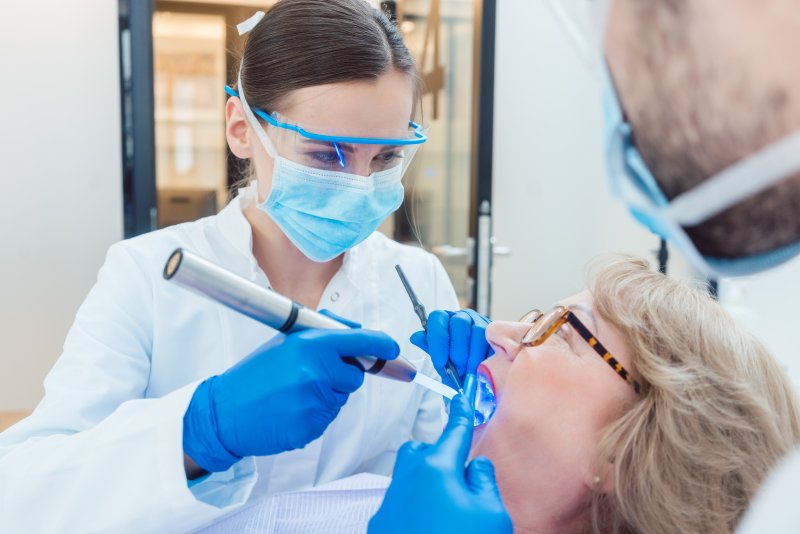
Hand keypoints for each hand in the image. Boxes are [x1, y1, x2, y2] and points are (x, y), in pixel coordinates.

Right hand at [183, 328, 398, 472]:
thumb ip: (321, 335)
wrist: (224, 412)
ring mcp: (314, 401)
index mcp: (309, 345)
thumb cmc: (254, 375)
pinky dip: (315, 415)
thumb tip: (356, 333)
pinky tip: (291, 410)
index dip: (381, 344)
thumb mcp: (285, 342)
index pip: (359, 341)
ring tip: (294, 394)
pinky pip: (328, 418)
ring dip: (326, 396)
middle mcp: (315, 371)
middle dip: (340, 376)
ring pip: (341, 398)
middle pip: (354, 376)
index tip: (393, 348)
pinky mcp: (311, 426)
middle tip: (310, 376)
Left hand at [368, 393, 511, 532]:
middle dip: (443, 458)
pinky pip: (400, 503)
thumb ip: (484, 480)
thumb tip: (473, 465)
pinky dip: (415, 507)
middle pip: (425, 452)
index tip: (461, 396)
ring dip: (427, 482)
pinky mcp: (380, 524)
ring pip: (409, 476)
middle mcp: (408, 479)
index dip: (461, 413)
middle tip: (465, 485)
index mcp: (436, 469)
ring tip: (448, 508)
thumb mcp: (492, 514)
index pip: (453, 431)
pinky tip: (431, 527)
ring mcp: (390, 502)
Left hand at [410, 309, 492, 387]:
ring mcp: (479, 321)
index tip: (440, 361)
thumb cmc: (454, 365)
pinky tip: (481, 369)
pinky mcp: (495, 332)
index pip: (437, 318)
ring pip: (477, 331)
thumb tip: (416, 337)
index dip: (438, 340)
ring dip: (472, 356)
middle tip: (457, 370)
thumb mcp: (440, 359)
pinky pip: (492, 340)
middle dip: (457, 351)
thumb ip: (429, 348)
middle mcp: (462, 316)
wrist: (474, 375)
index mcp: (444, 319)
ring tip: (469, 373)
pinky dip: (485, 357)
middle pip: (459, 323)